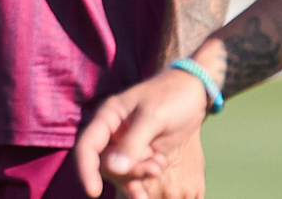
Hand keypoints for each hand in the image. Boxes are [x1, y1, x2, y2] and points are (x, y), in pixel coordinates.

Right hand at [75, 69, 207, 197]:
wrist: (194, 93)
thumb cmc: (171, 97)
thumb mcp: (153, 118)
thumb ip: (133, 143)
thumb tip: (114, 169)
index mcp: (107, 117)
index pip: (87, 146)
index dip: (86, 169)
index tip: (94, 192)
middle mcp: (112, 133)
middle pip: (105, 164)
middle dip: (127, 173)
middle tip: (154, 168)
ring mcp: (128, 144)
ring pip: (121, 172)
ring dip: (138, 176)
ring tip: (159, 166)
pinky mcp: (143, 153)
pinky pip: (136, 174)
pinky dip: (143, 181)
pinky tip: (154, 180)